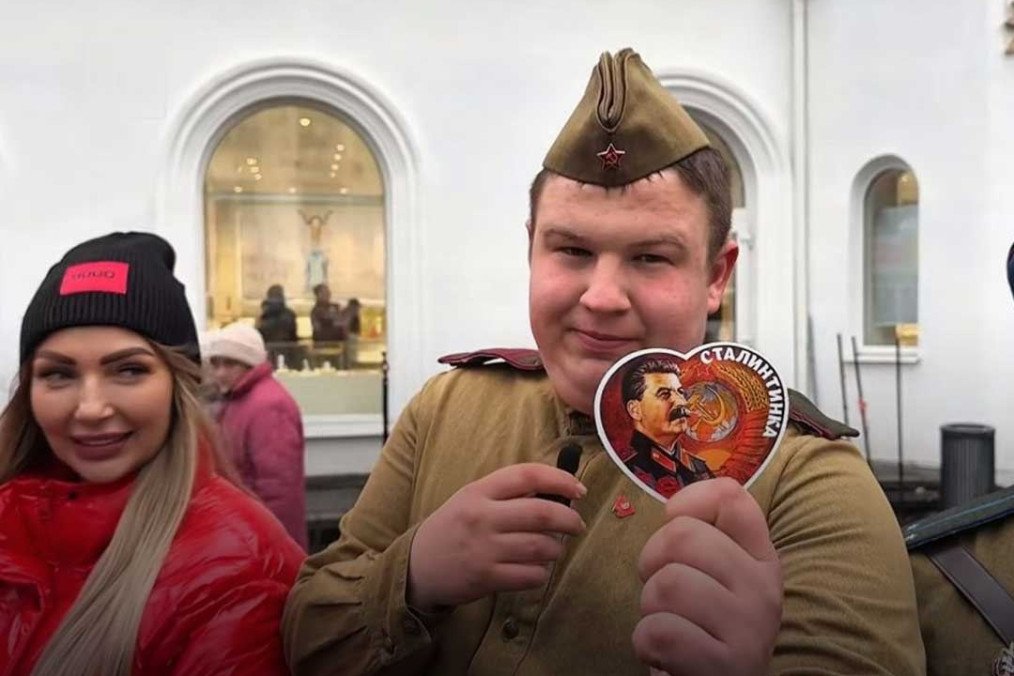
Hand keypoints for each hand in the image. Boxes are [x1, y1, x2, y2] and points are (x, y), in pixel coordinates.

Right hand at [408, 463, 585, 611]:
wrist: (417, 565)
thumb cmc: (455, 528)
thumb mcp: (473, 499)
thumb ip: (508, 493)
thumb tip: (558, 493)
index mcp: (479, 491)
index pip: (527, 475)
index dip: (559, 479)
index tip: (578, 490)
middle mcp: (481, 517)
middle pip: (541, 513)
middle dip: (569, 519)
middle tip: (577, 525)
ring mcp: (483, 549)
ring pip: (541, 546)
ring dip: (556, 548)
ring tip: (554, 548)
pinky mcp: (485, 578)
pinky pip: (530, 575)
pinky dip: (542, 572)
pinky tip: (537, 568)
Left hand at [634, 478, 781, 675]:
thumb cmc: (701, 628)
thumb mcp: (715, 579)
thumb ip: (703, 540)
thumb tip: (673, 509)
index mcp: (761, 559)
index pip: (731, 497)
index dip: (689, 501)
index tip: (675, 524)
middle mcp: (764, 588)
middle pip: (681, 536)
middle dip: (651, 562)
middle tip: (663, 592)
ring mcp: (750, 628)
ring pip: (667, 584)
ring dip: (649, 608)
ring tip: (668, 625)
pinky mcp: (727, 666)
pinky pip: (660, 632)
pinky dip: (647, 643)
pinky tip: (666, 655)